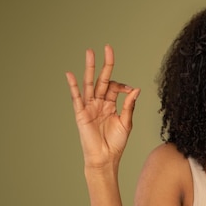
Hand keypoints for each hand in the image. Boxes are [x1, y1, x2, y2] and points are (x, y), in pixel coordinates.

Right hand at [65, 45, 139, 168]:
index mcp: (111, 104)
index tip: (129, 90)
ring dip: (89, 68)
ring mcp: (89, 107)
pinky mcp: (81, 114)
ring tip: (90, 52)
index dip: (122, 85)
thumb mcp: (126, 123)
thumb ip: (129, 106)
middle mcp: (99, 103)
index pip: (114, 86)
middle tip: (107, 48)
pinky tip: (70, 75)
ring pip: (89, 84)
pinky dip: (73, 86)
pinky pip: (76, 98)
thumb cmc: (116, 143)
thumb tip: (136, 90)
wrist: (106, 158)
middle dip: (105, 64)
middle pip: (101, 79)